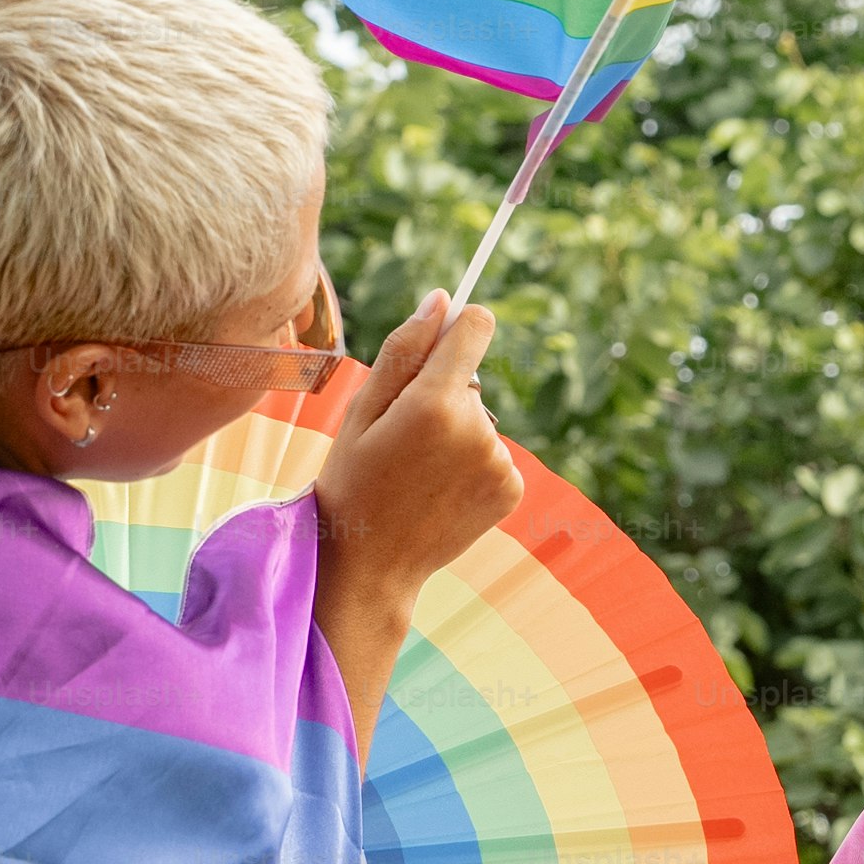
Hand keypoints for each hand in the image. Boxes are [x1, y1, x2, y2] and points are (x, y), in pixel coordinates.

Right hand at [311, 291, 523, 752]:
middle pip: (469, 381)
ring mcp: (499, 463)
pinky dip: (471, 465)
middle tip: (400, 440)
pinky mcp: (512, 489)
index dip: (460, 326)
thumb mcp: (361, 411)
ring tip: (417, 473)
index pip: (475, 329)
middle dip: (440, 397)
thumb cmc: (352, 481)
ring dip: (455, 435)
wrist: (369, 564)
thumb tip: (443, 300)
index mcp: (434, 403)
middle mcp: (476, 431)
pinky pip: (493, 454)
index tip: (447, 333)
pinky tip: (439, 491)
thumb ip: (403, 351)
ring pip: (480, 421)